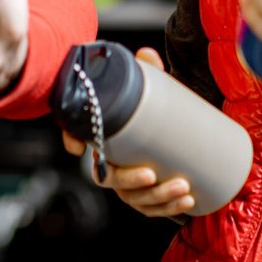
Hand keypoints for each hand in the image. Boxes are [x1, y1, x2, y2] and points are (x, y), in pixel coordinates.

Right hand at [60, 47, 194, 217]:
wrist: (170, 132)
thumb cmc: (152, 111)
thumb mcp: (150, 91)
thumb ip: (147, 73)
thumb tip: (147, 54)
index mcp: (104, 141)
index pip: (79, 139)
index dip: (73, 142)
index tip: (81, 148)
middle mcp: (112, 167)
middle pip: (113, 182)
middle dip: (133, 183)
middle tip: (155, 176)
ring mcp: (130, 185)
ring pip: (138, 199)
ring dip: (159, 199)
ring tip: (184, 188)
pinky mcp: (149, 195)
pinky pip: (155, 208)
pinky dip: (171, 208)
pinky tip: (188, 201)